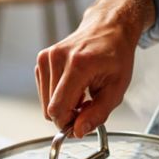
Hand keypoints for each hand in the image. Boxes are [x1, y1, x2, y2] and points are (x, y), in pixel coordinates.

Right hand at [35, 0, 154, 136]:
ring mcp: (47, 57)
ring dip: (63, 105)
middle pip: (50, 109)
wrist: (109, 28)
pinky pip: (44, 92)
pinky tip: (73, 87)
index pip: (58, 109)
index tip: (81, 123)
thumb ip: (97, 114)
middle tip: (86, 106)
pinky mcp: (42, 59)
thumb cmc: (116, 55)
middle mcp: (57, 58)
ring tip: (82, 94)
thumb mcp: (116, 90)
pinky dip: (58, 95)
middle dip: (68, 115)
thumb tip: (78, 131)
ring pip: (46, 103)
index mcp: (78, 64)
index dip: (68, 124)